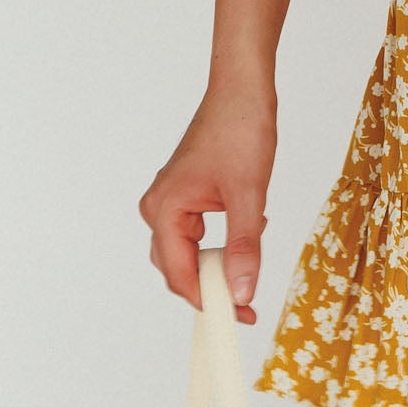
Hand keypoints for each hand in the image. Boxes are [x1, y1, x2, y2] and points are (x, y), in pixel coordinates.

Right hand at [138, 82, 276, 321]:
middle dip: (211, 288)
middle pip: (178, 268)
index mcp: (164, 209)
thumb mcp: (248, 194)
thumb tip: (242, 292)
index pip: (179, 274)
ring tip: (248, 269)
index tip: (239, 317)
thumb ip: (244, 246)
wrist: (242, 89)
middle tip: (248, 304)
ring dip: (216, 265)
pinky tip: (247, 232)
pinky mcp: (186, 193)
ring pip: (188, 252)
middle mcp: (158, 207)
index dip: (208, 301)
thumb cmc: (240, 129)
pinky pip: (196, 233)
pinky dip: (219, 243)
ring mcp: (170, 199)